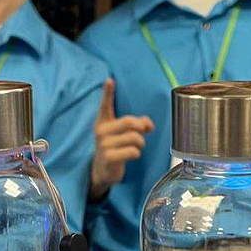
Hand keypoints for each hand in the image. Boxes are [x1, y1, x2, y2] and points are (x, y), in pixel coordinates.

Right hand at [90, 78, 153, 198]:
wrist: (103, 170)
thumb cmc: (116, 147)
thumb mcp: (125, 133)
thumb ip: (138, 124)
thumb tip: (148, 124)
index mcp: (103, 122)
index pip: (105, 105)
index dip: (107, 92)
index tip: (109, 80)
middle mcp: (101, 131)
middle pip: (130, 122)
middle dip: (141, 128)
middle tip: (143, 133)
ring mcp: (103, 145)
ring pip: (135, 138)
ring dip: (140, 144)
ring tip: (134, 148)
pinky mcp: (109, 157)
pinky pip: (133, 151)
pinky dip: (136, 154)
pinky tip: (130, 156)